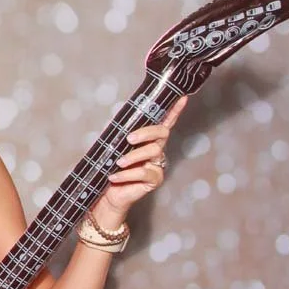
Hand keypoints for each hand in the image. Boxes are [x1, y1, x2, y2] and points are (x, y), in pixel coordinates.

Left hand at [95, 95, 188, 223]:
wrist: (106, 191)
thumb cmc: (110, 166)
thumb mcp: (112, 147)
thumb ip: (117, 134)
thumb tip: (114, 121)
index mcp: (147, 139)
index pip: (164, 122)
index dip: (174, 110)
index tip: (182, 97)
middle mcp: (156, 149)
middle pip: (162, 133)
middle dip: (146, 133)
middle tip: (129, 139)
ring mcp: (157, 164)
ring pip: (153, 152)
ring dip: (133, 156)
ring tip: (118, 162)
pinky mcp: (154, 179)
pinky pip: (144, 173)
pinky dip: (127, 174)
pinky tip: (114, 176)